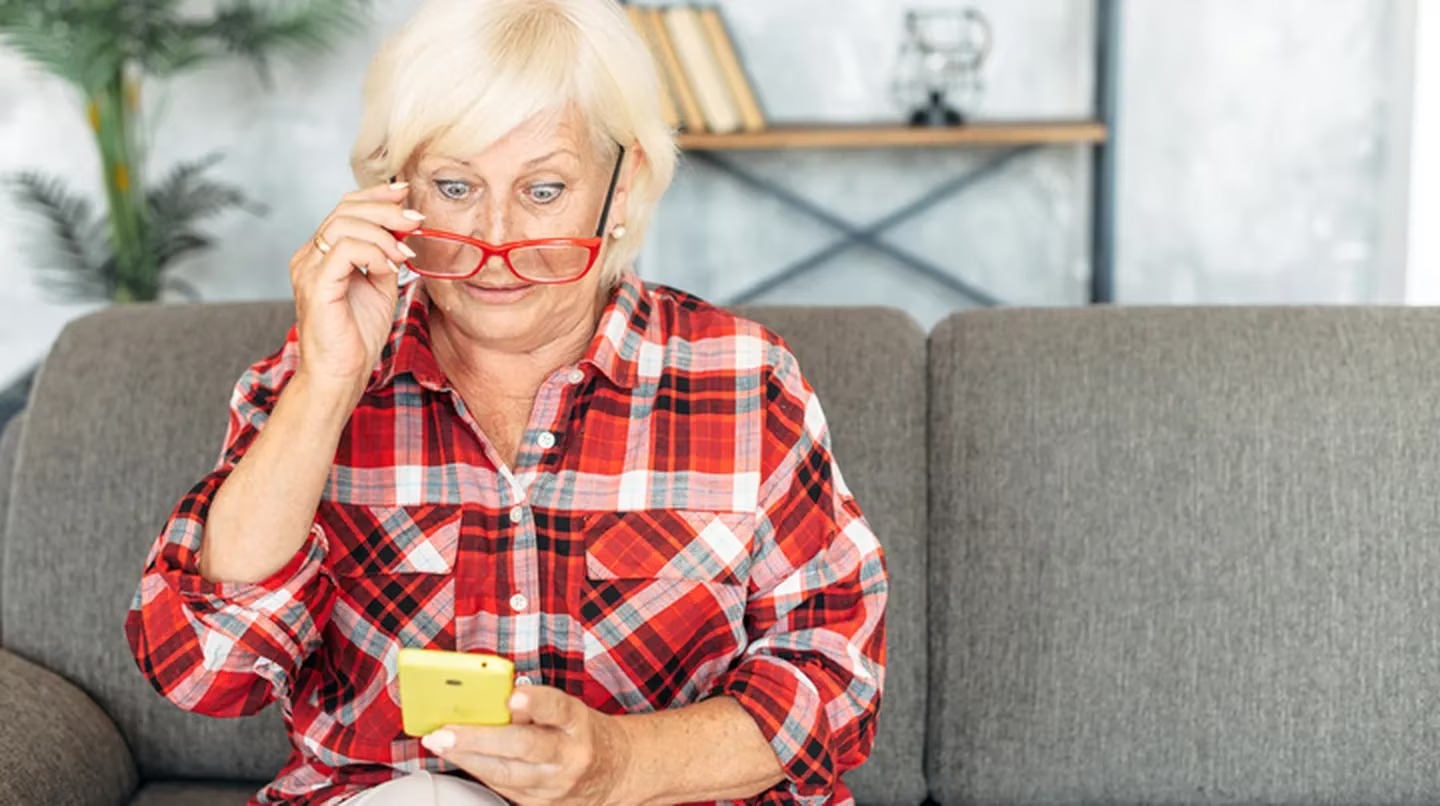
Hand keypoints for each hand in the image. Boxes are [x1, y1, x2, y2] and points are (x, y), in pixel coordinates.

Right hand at [289, 181, 424, 395]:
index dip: (374, 195)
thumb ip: (386, 259)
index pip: (344, 209)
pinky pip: (346, 250)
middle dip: (384, 208)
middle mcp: (309, 257)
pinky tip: (392, 267)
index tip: (404, 192)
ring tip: (405, 252)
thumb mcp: (380, 288)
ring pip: (344, 224)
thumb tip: (403, 232)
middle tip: (414, 219)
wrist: (340, 375)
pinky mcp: (316, 285)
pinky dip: (375, 252)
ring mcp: (309, 269)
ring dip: (383, 231)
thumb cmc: (357, 338)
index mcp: (321, 255)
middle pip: (344, 210)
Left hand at [421, 686, 634, 805]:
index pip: (557, 708)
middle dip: (478, 739)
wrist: (615, 771)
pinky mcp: (541, 805)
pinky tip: (460, 759)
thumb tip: (492, 699)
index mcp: (577, 723)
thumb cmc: (581, 733)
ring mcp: (555, 786)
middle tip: (446, 731)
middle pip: (523, 747)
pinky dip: (479, 771)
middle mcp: (569, 756)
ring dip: (467, 758)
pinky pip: (503, 788)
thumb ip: (534, 705)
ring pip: (506, 774)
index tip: (511, 697)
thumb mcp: (568, 710)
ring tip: (440, 744)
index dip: (534, 702)